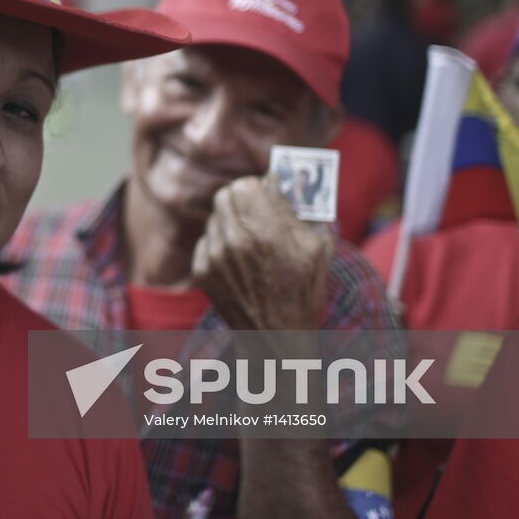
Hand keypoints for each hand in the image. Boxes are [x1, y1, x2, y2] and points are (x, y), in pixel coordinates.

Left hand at [193, 174, 333, 331]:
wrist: (278, 338)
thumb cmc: (303, 292)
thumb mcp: (317, 247)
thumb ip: (299, 208)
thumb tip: (282, 180)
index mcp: (267, 231)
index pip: (247, 183)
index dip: (259, 187)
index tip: (268, 195)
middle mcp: (236, 240)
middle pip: (226, 194)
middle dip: (243, 198)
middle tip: (257, 211)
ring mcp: (215, 256)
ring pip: (215, 216)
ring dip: (231, 220)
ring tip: (250, 240)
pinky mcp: (202, 271)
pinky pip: (206, 239)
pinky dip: (220, 242)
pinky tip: (238, 259)